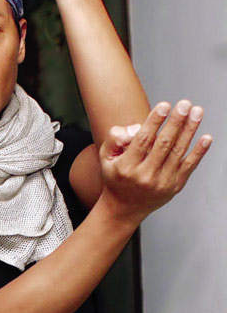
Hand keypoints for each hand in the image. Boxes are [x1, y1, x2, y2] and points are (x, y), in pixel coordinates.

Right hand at [99, 100, 211, 224]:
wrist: (124, 208)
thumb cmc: (116, 176)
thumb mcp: (105, 156)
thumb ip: (115, 137)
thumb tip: (136, 128)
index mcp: (127, 166)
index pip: (142, 140)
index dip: (154, 121)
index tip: (164, 105)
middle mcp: (145, 175)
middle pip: (164, 144)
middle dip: (176, 122)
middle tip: (184, 104)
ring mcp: (162, 182)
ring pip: (178, 152)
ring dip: (189, 130)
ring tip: (196, 112)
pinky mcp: (175, 186)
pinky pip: (189, 166)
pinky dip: (199, 152)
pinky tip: (206, 138)